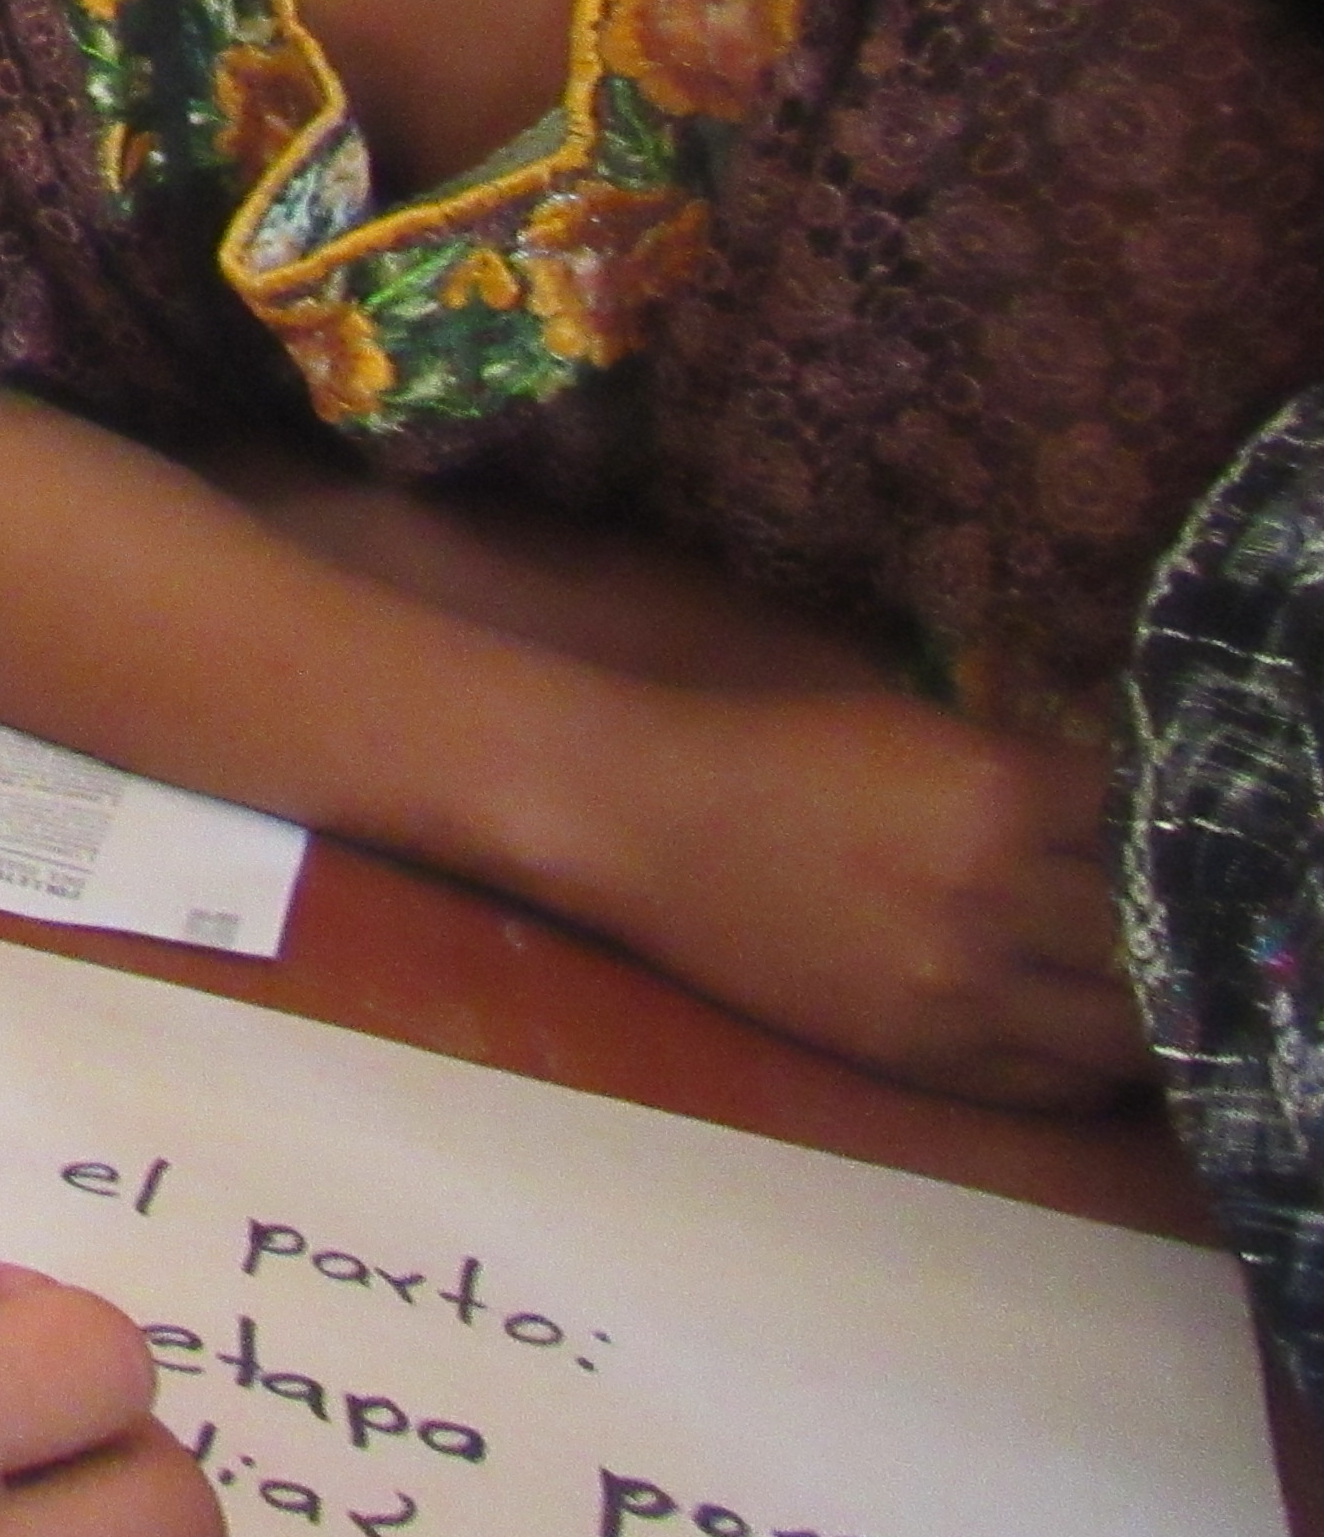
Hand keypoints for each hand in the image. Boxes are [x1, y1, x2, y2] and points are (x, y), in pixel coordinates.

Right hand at [575, 687, 1143, 1106]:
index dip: (1171, 843)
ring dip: (1145, 1007)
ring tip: (1138, 987)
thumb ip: (1027, 780)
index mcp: (998, 794)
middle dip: (1174, 930)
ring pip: (1127, 1027)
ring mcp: (962, 989)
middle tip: (1171, 925)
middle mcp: (995, 897)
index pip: (1151, 832)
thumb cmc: (775, 754)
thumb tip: (1125, 823)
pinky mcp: (924, 1054)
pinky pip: (1056, 1083)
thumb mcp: (920, 735)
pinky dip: (1086, 1062)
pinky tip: (1078, 1031)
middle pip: (1156, 936)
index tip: (1170, 849)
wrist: (644, 822)